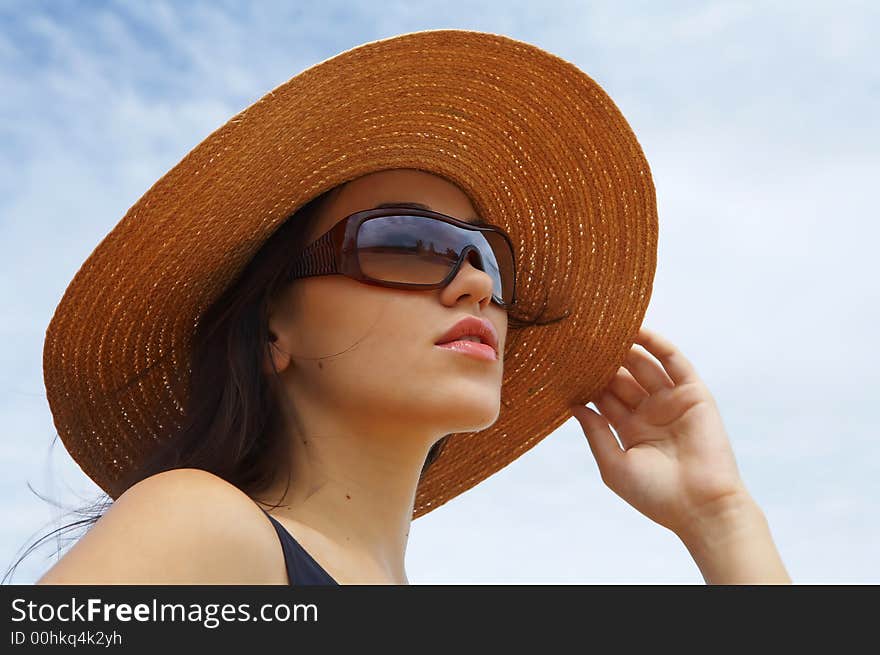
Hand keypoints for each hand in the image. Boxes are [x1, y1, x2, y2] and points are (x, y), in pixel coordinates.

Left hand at [570, 326, 749, 537]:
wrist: (700, 507)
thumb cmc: (655, 495)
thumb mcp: (614, 465)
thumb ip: (595, 433)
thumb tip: (574, 405)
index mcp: (630, 430)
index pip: (604, 398)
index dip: (586, 381)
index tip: (563, 362)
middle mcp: (649, 413)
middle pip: (621, 378)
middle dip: (602, 361)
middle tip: (579, 339)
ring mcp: (671, 402)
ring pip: (644, 366)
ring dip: (625, 348)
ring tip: (601, 329)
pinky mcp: (693, 394)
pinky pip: (674, 362)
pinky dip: (657, 345)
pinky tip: (636, 331)